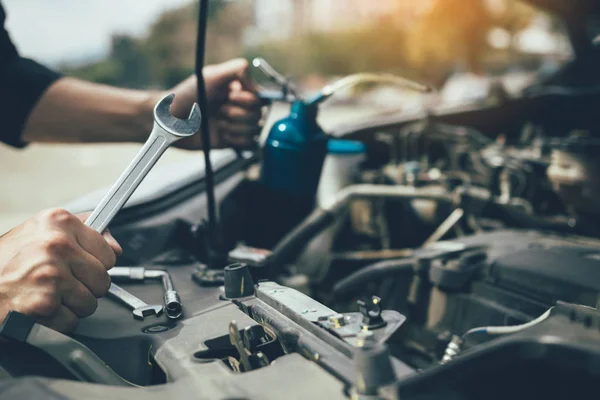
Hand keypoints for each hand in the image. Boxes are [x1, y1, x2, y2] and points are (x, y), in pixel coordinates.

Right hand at [0, 209, 121, 332]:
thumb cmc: (4, 262)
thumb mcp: (40, 232)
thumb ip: (81, 233)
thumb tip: (115, 246)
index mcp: (58, 222)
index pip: (108, 252)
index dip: (95, 265)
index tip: (79, 266)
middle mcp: (57, 245)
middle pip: (103, 280)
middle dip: (85, 288)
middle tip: (60, 285)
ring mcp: (51, 274)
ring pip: (90, 303)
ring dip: (71, 307)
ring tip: (47, 296)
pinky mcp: (44, 303)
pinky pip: (72, 322)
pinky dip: (56, 323)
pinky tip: (39, 309)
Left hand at [168, 58, 261, 149]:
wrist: (170, 123)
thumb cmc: (185, 96)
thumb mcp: (211, 75)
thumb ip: (238, 70)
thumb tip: (258, 85)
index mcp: (237, 89)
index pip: (260, 97)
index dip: (247, 100)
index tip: (230, 96)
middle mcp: (239, 106)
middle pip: (259, 115)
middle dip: (238, 114)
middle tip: (219, 111)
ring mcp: (236, 124)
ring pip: (255, 130)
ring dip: (235, 128)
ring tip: (218, 123)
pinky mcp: (232, 141)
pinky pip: (249, 144)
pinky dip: (237, 140)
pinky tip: (223, 135)